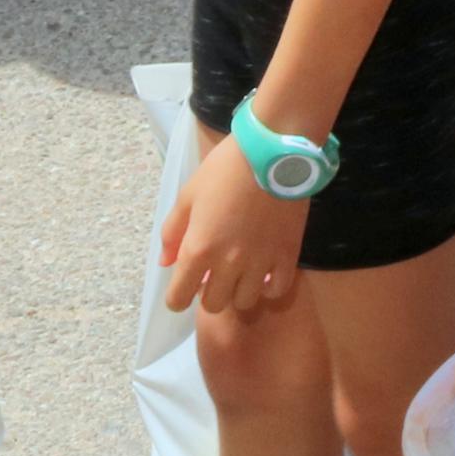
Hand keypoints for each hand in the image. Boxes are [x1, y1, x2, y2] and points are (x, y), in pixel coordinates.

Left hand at [162, 133, 308, 319]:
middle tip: (214, 273)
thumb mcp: (189, 195)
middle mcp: (228, 264)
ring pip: (244, 302)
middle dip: (208, 292)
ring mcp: (260, 263)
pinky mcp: (287, 256)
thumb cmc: (225, 169)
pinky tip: (265, 271)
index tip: (184, 285)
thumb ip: (173, 232)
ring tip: (241, 272)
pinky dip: (268, 286)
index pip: (178, 299)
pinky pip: (276, 290)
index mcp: (198, 249)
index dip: (177, 296)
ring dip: (238, 291)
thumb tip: (166, 262)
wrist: (274, 152)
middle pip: (213, 304)